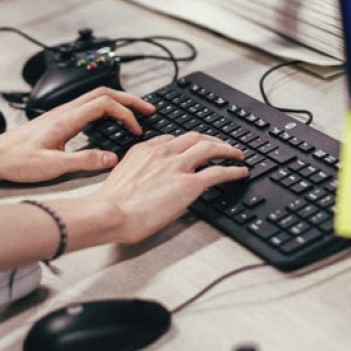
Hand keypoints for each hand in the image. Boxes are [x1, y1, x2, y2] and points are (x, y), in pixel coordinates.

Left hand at [0, 87, 156, 185]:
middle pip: (103, 92)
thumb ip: (84, 161)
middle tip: (149, 109)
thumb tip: (112, 158)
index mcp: (65, 119)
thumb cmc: (17, 161)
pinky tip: (110, 121)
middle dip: (129, 99)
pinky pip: (87, 106)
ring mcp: (60, 113)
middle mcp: (64, 111)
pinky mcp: (57, 120)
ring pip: (95, 97)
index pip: (104, 103)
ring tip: (135, 113)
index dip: (126, 114)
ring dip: (118, 101)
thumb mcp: (53, 167)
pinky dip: (105, 108)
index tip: (136, 130)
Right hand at [90, 131, 248, 243]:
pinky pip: (219, 171)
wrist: (111, 213)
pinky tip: (241, 171)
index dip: (184, 143)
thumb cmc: (110, 205)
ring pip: (209, 148)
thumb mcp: (120, 180)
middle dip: (209, 139)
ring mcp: (177, 167)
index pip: (170, 139)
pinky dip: (234, 169)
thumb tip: (143, 185)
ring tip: (236, 154)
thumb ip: (135, 175)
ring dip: (226, 149)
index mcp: (143, 151)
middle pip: (193, 138)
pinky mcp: (189, 184)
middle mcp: (162, 153)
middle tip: (219, 145)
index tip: (190, 147)